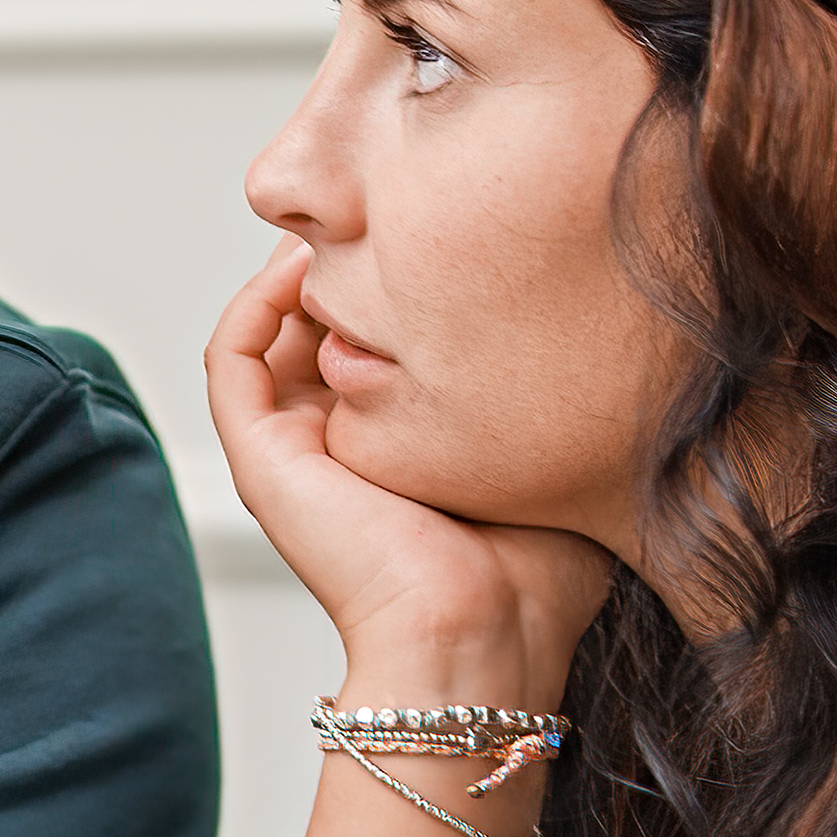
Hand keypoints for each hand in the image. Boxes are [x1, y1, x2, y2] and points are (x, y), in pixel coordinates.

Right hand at [203, 239, 614, 708]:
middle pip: (316, 326)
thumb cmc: (536, 573)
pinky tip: (302, 265)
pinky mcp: (262, 460)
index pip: (376, 344)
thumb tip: (604, 318)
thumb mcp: (552, 452)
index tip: (442, 229)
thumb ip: (550, 394)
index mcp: (400, 449)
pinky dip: (255, 302)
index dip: (398, 281)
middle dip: (343, 260)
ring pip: (267, 333)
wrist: (486, 633)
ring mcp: (296, 452)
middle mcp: (341, 447)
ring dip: (295, 270)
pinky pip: (232, 359)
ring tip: (340, 223)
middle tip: (381, 203)